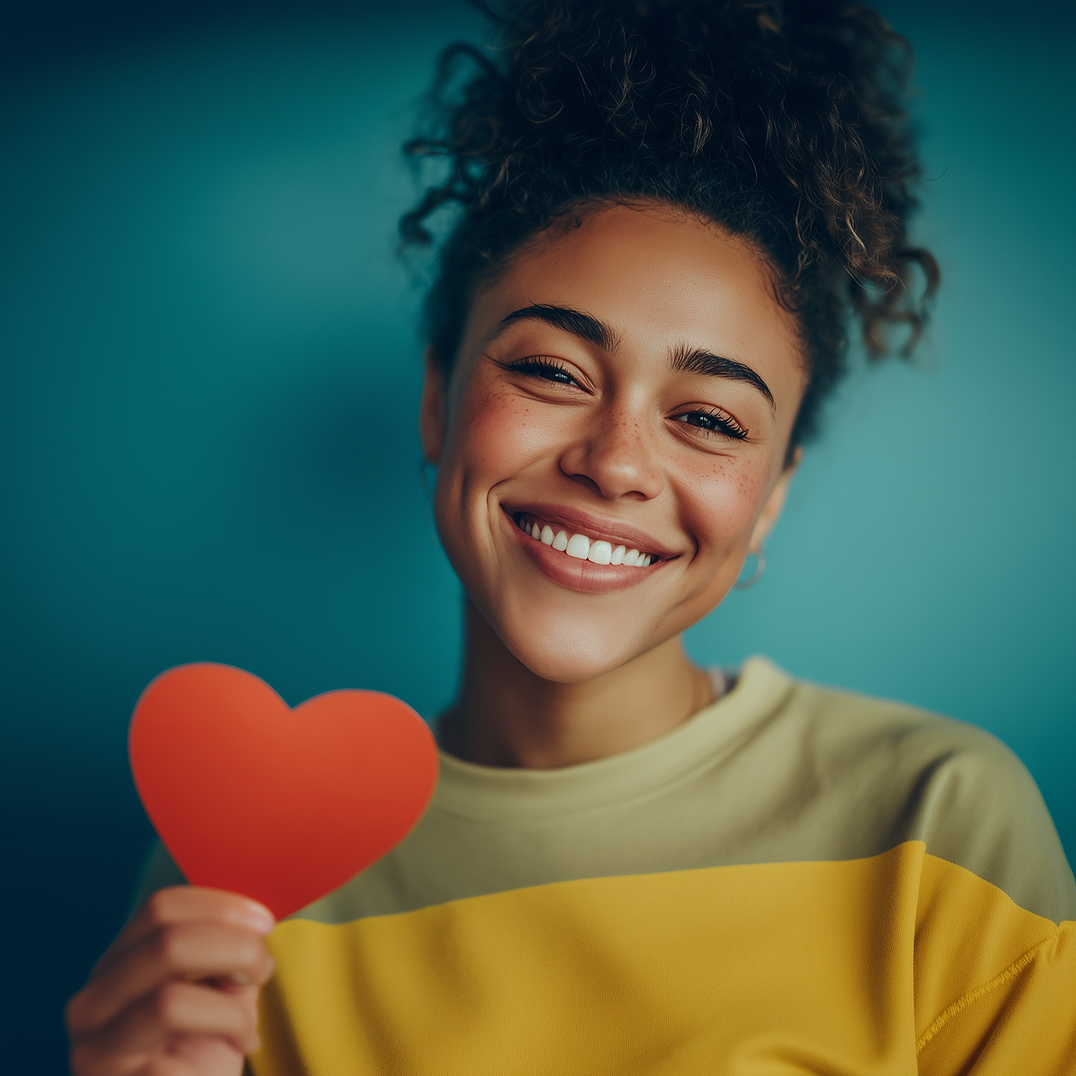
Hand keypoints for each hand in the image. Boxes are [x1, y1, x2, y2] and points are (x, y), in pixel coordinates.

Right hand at [66, 886, 275, 1075]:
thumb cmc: (201, 1060)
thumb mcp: (215, 993)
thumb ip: (223, 953)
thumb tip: (255, 916)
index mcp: (116, 966)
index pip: (160, 907)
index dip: (220, 905)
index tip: (265, 921)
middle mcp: (93, 1002)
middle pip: (166, 941)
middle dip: (234, 945)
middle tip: (263, 966)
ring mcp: (95, 1049)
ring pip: (169, 998)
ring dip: (231, 1003)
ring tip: (248, 1020)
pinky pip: (181, 1049)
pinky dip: (229, 1034)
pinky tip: (242, 1045)